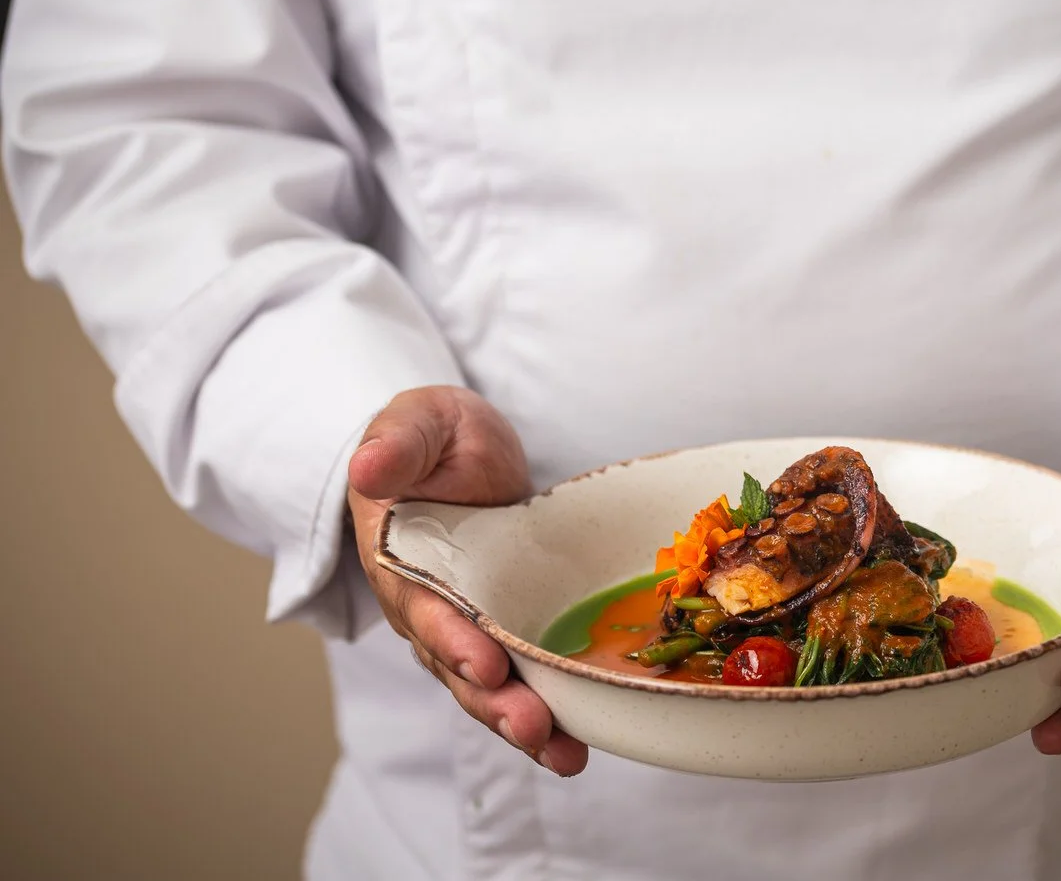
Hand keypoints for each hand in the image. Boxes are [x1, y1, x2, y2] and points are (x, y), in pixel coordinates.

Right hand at [348, 386, 588, 774]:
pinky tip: (576, 748)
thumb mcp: (417, 422)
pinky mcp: (502, 633)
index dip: (451, 636)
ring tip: (562, 754)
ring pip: (486, 688)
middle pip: (456, 665)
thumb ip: (397, 444)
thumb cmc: (434, 438)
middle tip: (532, 724)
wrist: (460, 453)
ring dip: (521, 724)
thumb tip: (367, 468)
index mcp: (399, 560)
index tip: (483, 660)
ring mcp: (464, 627)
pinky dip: (546, 718)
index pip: (422, 607)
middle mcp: (426, 607)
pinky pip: (518, 682)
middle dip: (493, 700)